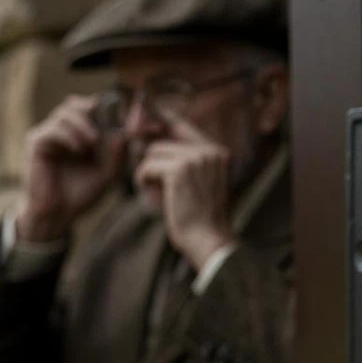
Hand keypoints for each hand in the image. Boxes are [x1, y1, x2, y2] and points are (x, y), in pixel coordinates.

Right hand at [18, 95, 125, 241]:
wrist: (59, 214)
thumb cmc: (82, 194)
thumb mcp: (107, 175)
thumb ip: (117, 156)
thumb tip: (123, 134)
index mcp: (80, 135)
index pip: (90, 108)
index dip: (104, 108)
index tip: (119, 117)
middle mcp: (63, 131)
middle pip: (75, 104)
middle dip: (92, 112)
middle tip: (104, 129)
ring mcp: (48, 135)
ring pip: (65, 113)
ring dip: (83, 125)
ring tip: (92, 143)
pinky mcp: (36, 143)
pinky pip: (53, 128)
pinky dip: (68, 135)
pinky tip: (78, 149)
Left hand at [134, 112, 235, 271]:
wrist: (209, 241)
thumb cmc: (202, 220)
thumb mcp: (200, 185)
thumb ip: (186, 162)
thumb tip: (152, 142)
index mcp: (218, 153)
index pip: (182, 124)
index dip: (160, 121)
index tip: (142, 122)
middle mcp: (209, 151)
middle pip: (164, 137)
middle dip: (152, 156)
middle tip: (148, 175)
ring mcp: (195, 158)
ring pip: (154, 152)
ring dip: (150, 172)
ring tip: (157, 192)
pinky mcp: (179, 170)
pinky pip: (147, 166)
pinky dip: (144, 181)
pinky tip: (152, 195)